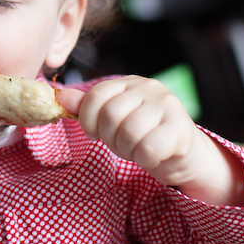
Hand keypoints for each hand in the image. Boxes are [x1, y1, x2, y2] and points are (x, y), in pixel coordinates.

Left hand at [57, 76, 243, 205]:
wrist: (183, 155)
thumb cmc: (143, 135)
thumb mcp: (112, 121)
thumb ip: (88, 107)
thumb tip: (61, 95)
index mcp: (130, 83)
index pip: (96, 95)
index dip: (88, 120)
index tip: (96, 133)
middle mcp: (151, 88)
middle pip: (111, 115)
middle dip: (110, 138)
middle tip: (122, 144)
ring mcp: (169, 106)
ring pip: (129, 133)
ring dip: (128, 150)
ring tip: (138, 149)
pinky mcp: (181, 129)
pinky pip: (148, 149)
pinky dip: (145, 159)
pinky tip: (153, 156)